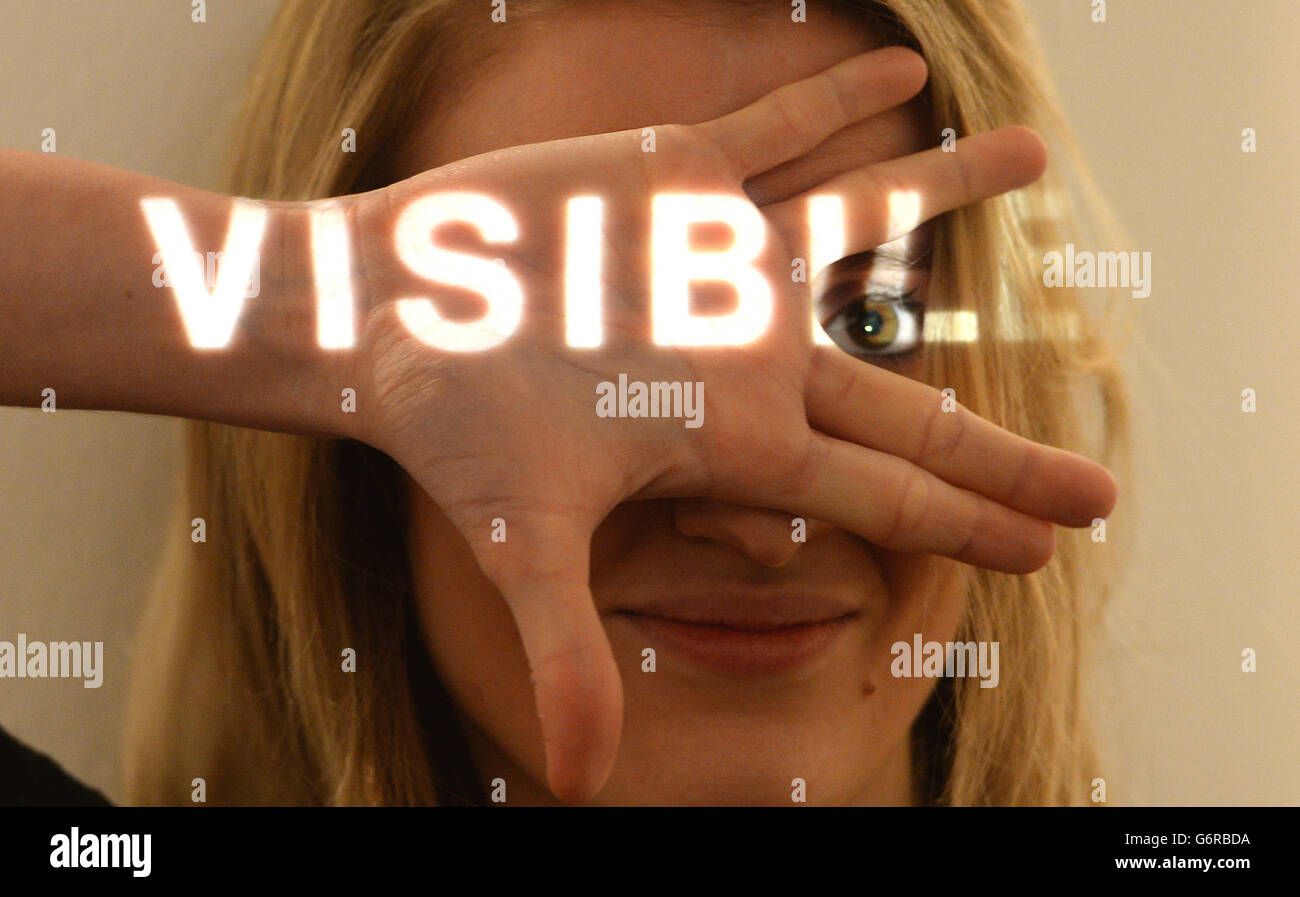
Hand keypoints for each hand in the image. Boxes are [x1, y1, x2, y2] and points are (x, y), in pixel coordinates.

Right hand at [344, 47, 1117, 801]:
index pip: (890, 489)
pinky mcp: (673, 178)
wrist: (384, 316)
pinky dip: (838, 100)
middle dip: (1006, 448)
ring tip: (1037, 157)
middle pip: (911, 399)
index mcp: (738, 433)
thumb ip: (566, 655)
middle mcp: (750, 351)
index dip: (977, 522)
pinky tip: (906, 67)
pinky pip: (778, 130)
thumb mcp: (522, 543)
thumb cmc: (453, 429)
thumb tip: (579, 787)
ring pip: (864, 220)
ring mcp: (722, 262)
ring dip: (947, 189)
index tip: (1058, 548)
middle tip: (1099, 488)